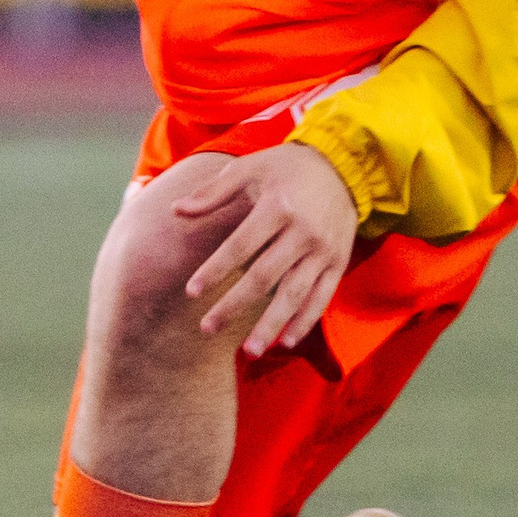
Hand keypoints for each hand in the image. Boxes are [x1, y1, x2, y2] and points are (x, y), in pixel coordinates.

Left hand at [175, 143, 359, 357]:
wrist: (342, 166)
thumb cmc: (284, 168)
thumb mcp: (248, 168)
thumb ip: (212, 193)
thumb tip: (175, 210)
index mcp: (277, 207)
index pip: (240, 245)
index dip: (215, 270)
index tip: (190, 292)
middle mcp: (303, 232)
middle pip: (264, 277)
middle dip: (234, 306)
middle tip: (207, 328)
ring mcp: (323, 251)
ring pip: (294, 295)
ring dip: (271, 325)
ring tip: (249, 350)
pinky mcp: (338, 262)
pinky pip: (322, 297)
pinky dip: (305, 321)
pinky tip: (285, 341)